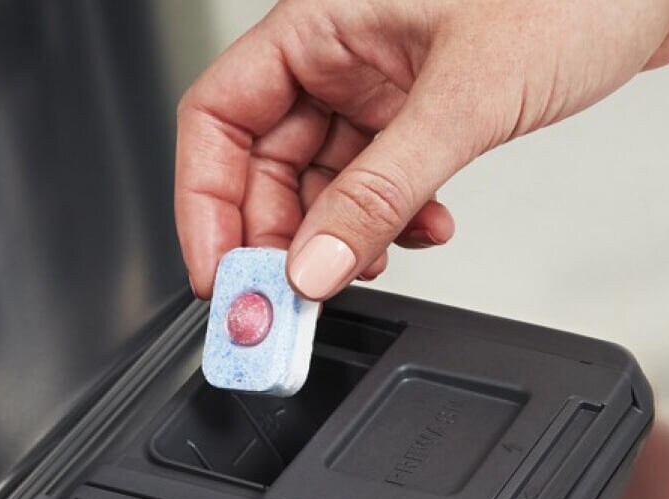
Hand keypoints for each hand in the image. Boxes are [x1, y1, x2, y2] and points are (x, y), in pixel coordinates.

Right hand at [176, 0, 668, 298]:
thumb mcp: (463, 100)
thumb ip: (381, 190)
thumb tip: (314, 266)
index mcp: (318, 25)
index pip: (219, 118)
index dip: (206, 202)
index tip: (223, 273)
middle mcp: (336, 60)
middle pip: (264, 165)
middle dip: (278, 240)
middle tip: (290, 301)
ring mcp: (375, 92)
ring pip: (320, 186)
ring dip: (339, 239)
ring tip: (368, 266)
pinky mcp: (413, 120)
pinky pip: (373, 188)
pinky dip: (388, 224)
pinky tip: (422, 231)